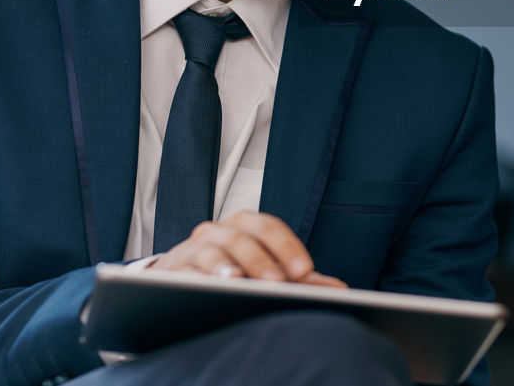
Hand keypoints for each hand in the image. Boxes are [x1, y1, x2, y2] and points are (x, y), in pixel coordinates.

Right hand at [150, 210, 346, 286]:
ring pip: (212, 250)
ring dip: (226, 265)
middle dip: (261, 260)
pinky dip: (196, 277)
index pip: (270, 228)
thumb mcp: (265, 270)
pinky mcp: (175, 268)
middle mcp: (220, 230)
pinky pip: (185, 269)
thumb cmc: (233, 270)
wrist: (183, 277)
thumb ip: (299, 278)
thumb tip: (339, 288)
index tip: (305, 271)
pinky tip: (208, 286)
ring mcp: (195, 247)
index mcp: (246, 224)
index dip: (288, 248)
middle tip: (277, 283)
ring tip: (237, 281)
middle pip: (243, 238)